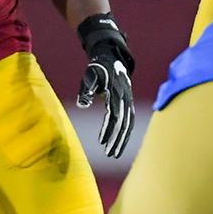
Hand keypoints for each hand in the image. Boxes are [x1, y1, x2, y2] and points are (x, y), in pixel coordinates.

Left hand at [77, 14, 136, 157]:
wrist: (112, 59)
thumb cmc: (97, 70)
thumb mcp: (89, 77)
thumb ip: (85, 91)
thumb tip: (82, 104)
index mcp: (115, 91)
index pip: (114, 114)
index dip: (108, 129)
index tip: (101, 142)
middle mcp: (125, 97)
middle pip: (124, 122)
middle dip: (117, 139)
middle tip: (109, 154)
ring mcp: (129, 101)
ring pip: (129, 124)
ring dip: (123, 140)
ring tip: (114, 154)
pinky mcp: (129, 104)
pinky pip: (130, 121)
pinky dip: (126, 134)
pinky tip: (119, 144)